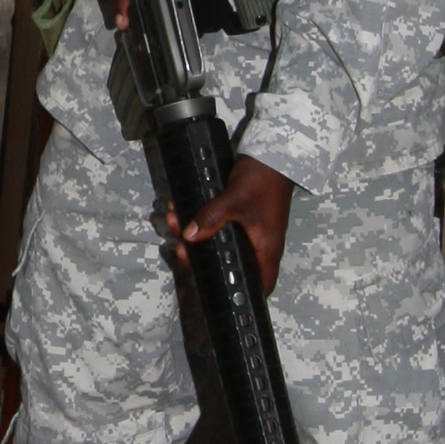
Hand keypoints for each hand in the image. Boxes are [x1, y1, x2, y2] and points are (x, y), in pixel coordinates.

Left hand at [176, 152, 293, 295]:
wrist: (271, 152)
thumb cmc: (263, 180)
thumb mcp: (235, 200)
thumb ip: (212, 219)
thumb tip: (189, 236)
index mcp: (266, 248)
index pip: (260, 283)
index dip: (241, 291)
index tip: (216, 289)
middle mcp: (259, 243)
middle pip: (230, 262)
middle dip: (201, 255)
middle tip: (180, 248)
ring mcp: (250, 230)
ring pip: (219, 241)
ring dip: (195, 233)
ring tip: (173, 221)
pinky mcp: (240, 216)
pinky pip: (217, 224)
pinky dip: (200, 219)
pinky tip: (180, 209)